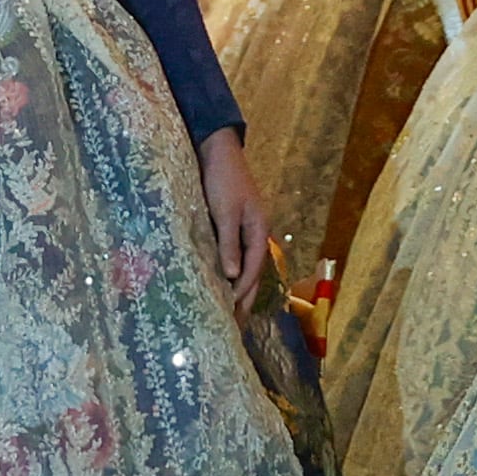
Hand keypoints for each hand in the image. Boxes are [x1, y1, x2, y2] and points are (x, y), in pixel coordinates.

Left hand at [198, 127, 269, 309]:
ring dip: (239, 288)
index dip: (243, 293)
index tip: (233, 314)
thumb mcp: (225, 212)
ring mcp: (245, 229)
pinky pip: (236, 256)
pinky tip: (223, 283)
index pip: (253, 270)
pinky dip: (231, 272)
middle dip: (245, 298)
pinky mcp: (233, 225)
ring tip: (231, 311)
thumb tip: (233, 277)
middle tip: (235, 324)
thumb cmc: (222, 180)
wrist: (217, 150)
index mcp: (259, 231)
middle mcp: (256, 233)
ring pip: (245, 266)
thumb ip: (229, 243)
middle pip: (253, 272)